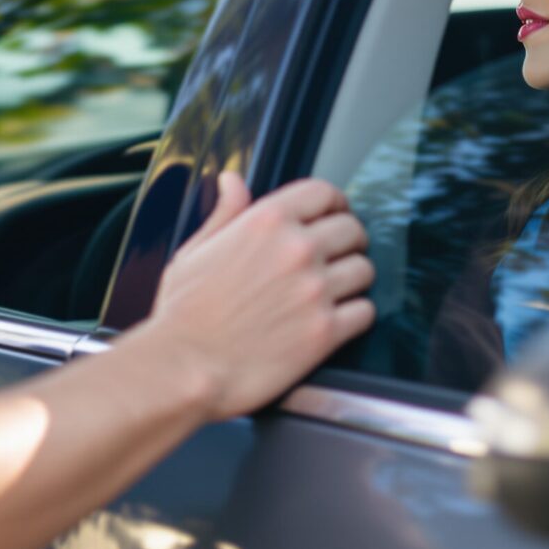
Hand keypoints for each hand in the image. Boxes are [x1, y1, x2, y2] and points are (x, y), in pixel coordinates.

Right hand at [134, 173, 374, 420]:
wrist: (183, 367)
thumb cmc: (182, 312)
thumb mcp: (195, 250)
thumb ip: (224, 213)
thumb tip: (232, 180)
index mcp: (266, 221)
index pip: (323, 193)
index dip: (333, 204)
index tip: (332, 217)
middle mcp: (297, 248)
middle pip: (353, 230)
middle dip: (348, 242)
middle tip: (337, 258)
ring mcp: (315, 289)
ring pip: (365, 270)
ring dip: (353, 280)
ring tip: (337, 292)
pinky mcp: (326, 331)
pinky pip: (366, 312)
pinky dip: (356, 315)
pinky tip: (339, 320)